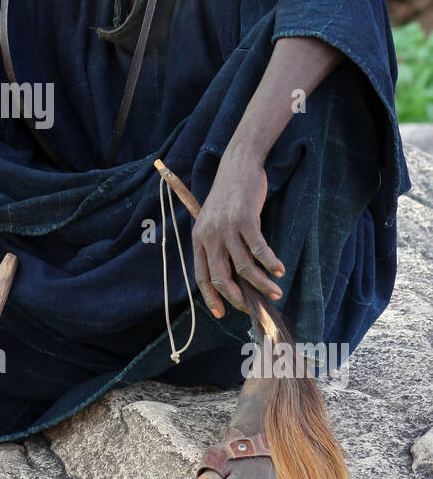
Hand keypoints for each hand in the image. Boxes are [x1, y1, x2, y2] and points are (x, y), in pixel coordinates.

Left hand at [192, 149, 285, 318]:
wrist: (238, 165)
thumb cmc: (229, 196)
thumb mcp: (215, 221)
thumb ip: (220, 245)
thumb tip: (235, 275)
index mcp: (199, 238)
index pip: (202, 276)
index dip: (212, 298)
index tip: (222, 314)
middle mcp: (210, 236)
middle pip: (221, 278)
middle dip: (238, 297)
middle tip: (253, 307)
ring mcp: (227, 228)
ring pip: (244, 267)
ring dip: (261, 284)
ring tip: (276, 292)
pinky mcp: (245, 219)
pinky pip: (259, 249)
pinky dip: (270, 263)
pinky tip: (279, 270)